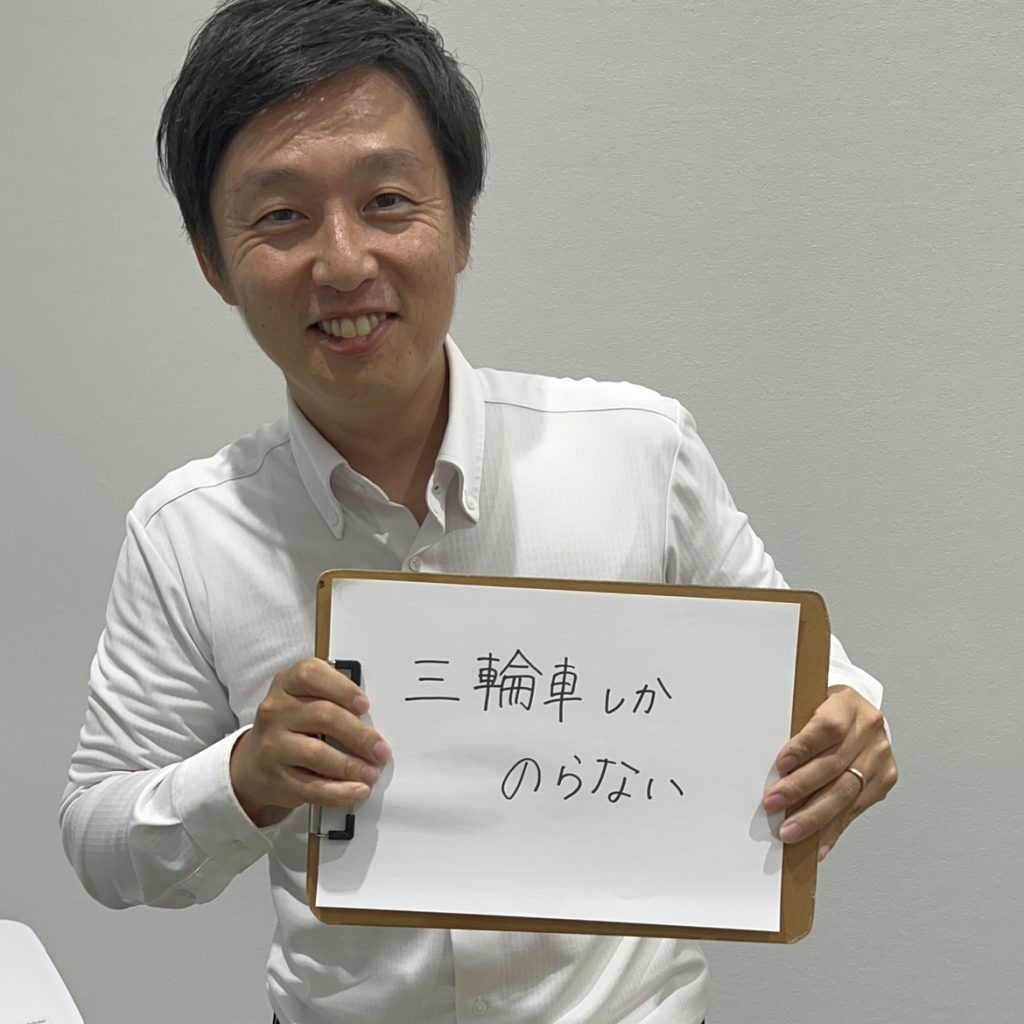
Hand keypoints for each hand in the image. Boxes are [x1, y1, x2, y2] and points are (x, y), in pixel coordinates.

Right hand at [230, 658, 390, 826]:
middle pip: (323, 716)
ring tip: (371, 773)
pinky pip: (312, 787)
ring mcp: (274, 745)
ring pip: (317, 754)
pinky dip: (339, 791)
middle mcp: (276, 712)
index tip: (364, 705)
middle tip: (380, 749)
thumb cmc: (292, 724)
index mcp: (287, 684)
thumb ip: (333, 698)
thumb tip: (372, 718)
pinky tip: (356, 790)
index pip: (311, 675)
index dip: (342, 689)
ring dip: (351, 765)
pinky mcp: (277, 778)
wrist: (256, 762)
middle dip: (358, 734)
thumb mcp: (304, 699)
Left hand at [763, 685, 896, 860]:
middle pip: (834, 765)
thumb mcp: (808, 705)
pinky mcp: (884, 780)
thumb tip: (767, 766)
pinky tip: (817, 843)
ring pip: (846, 792)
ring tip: (791, 830)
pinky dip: (832, 830)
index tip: (781, 764)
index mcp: (847, 704)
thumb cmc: (824, 709)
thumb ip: (794, 727)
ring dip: (815, 816)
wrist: (857, 712)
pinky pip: (855, 810)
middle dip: (800, 788)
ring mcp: (879, 756)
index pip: (827, 727)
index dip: (803, 747)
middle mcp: (869, 729)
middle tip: (774, 803)